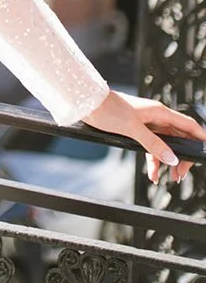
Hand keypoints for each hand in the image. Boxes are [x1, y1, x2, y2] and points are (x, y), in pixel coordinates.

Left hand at [80, 89, 205, 184]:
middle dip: (182, 157)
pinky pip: (152, 147)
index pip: (188, 125)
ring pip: (166, 145)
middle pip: (179, 138)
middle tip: (180, 174)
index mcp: (160, 112)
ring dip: (168, 161)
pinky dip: (154, 160)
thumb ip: (153, 144)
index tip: (205, 151)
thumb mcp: (132, 128)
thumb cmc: (108, 109)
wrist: (88, 103)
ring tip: (171, 178)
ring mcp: (148, 124)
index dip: (200, 138)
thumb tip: (171, 158)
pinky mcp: (138, 130)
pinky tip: (152, 174)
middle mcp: (157, 117)